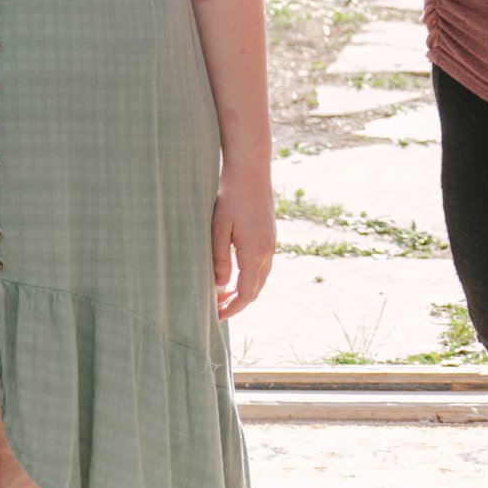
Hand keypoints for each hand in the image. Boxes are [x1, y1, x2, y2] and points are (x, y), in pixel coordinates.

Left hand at [211, 167, 275, 319]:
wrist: (251, 171)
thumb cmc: (230, 198)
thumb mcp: (218, 230)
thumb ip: (220, 260)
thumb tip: (220, 286)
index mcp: (255, 253)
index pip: (247, 292)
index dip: (232, 308)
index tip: (216, 317)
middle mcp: (268, 251)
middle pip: (256, 288)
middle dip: (238, 302)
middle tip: (216, 310)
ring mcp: (271, 243)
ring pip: (261, 277)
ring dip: (244, 289)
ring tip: (223, 295)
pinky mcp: (270, 235)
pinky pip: (262, 265)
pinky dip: (249, 276)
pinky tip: (234, 273)